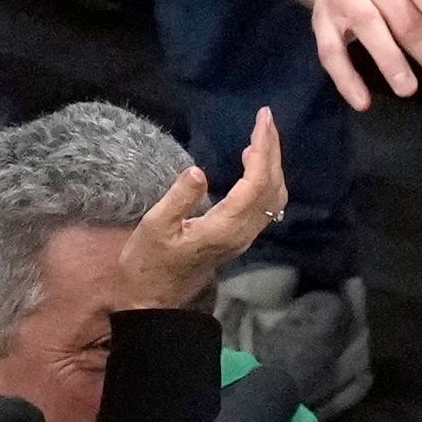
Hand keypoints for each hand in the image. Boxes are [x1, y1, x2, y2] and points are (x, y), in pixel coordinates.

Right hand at [111, 106, 284, 312]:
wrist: (152, 301)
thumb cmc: (147, 264)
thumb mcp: (154, 227)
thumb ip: (178, 199)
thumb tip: (198, 170)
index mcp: (224, 229)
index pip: (255, 184)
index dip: (263, 150)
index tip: (262, 120)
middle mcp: (242, 234)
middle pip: (271, 188)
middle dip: (272, 151)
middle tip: (265, 119)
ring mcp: (243, 238)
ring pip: (273, 198)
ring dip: (272, 165)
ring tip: (260, 136)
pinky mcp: (238, 239)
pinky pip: (265, 206)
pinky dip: (265, 180)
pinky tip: (252, 164)